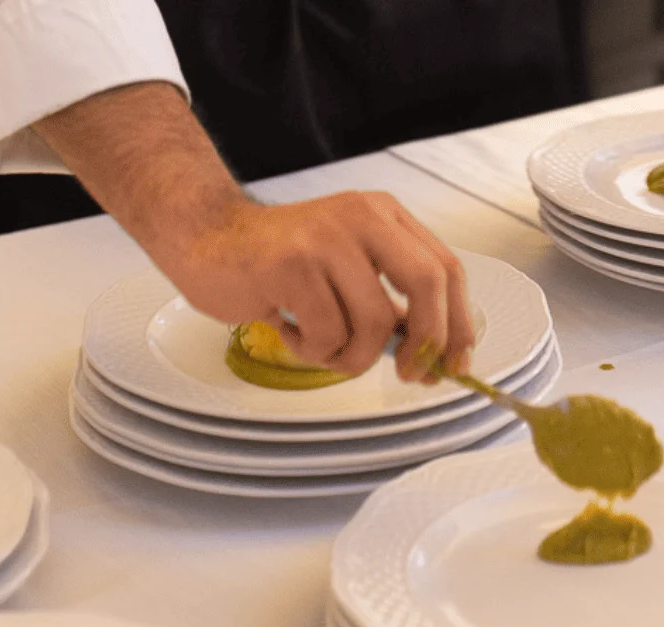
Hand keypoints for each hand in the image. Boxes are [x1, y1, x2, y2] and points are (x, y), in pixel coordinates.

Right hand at [172, 192, 474, 381]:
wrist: (205, 237)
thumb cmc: (278, 262)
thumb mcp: (347, 268)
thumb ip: (389, 300)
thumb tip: (433, 353)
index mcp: (384, 215)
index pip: (446, 268)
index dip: (458, 323)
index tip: (453, 362)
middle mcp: (362, 217)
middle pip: (429, 284)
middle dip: (426, 341)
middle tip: (409, 373)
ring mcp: (326, 237)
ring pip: (374, 322)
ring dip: (352, 356)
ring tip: (322, 346)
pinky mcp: (291, 264)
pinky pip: (328, 333)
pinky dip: (313, 350)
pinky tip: (291, 329)